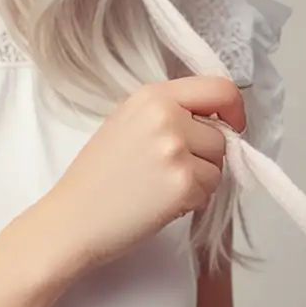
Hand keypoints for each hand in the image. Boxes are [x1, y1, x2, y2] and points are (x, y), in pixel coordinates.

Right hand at [29, 76, 245, 282]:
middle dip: (205, 156)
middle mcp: (167, 116)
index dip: (233, 109)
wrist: (72, 218)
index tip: (230, 127)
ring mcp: (176, 149)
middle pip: (220, 134)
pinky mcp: (184, 183)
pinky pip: (210, 190)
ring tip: (160, 188)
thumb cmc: (95, 177)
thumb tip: (215, 123)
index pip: (218, 88)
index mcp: (152, 95)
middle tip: (169, 171)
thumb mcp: (127, 123)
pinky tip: (160, 203)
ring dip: (200, 180)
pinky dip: (192, 201)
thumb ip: (169, 114)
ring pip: (218, 164)